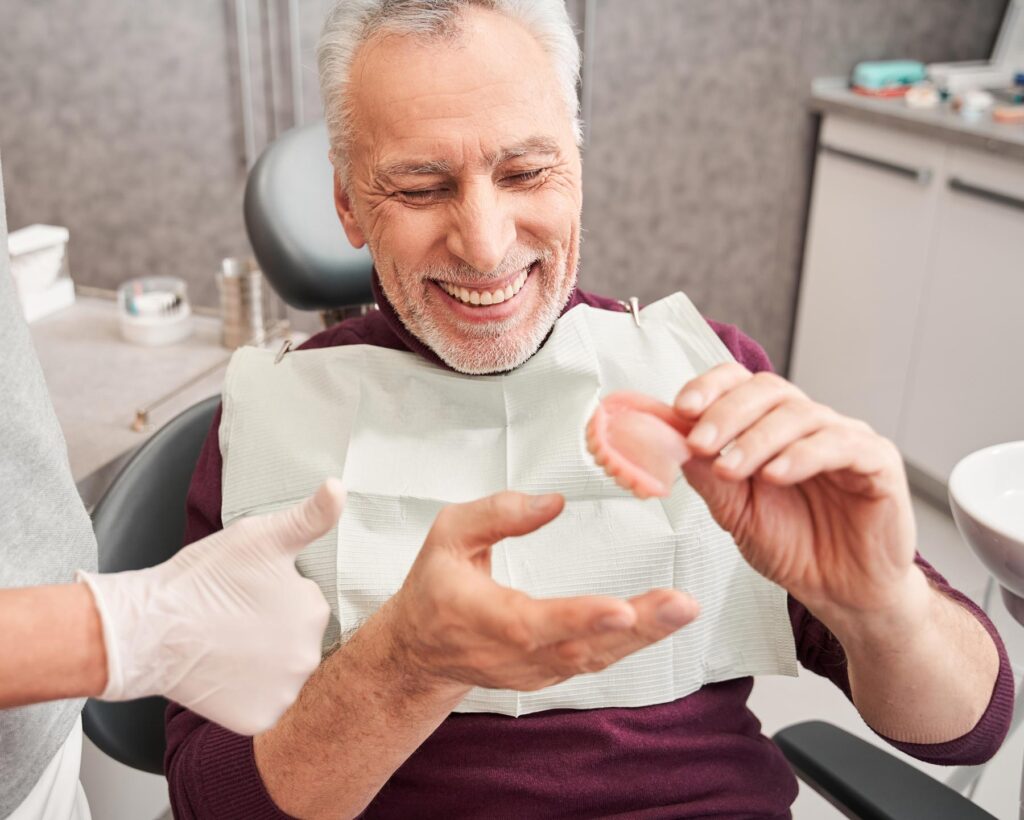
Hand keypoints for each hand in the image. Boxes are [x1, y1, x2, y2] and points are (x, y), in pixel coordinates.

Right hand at [79, 479, 341, 735]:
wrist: (149, 629)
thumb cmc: (203, 579)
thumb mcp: (260, 536)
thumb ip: (309, 517)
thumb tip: (338, 486)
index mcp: (314, 610)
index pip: (304, 602)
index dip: (274, 595)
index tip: (245, 593)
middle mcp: (310, 656)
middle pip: (297, 639)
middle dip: (273, 629)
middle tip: (233, 619)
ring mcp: (285, 692)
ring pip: (282, 672)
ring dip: (263, 662)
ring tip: (226, 645)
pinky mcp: (259, 720)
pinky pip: (263, 705)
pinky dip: (247, 694)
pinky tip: (223, 674)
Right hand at [386, 492, 698, 692]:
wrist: (420, 651)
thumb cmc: (434, 588)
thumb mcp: (448, 535)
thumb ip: (496, 514)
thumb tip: (553, 502)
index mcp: (481, 617)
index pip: (533, 623)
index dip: (578, 618)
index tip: (621, 608)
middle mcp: (512, 653)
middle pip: (579, 647)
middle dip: (636, 628)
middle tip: (680, 604)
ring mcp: (533, 670)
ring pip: (595, 658)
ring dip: (644, 636)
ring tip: (683, 608)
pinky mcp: (550, 673)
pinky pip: (595, 661)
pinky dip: (632, 643)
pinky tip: (663, 621)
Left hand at [674, 364, 918, 622]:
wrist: (841, 593)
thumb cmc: (793, 547)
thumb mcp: (735, 513)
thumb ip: (707, 476)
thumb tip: (670, 440)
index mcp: (770, 426)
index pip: (740, 382)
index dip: (710, 387)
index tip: (680, 408)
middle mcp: (808, 424)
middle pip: (768, 390)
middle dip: (726, 413)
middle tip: (700, 442)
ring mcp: (846, 438)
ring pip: (800, 414)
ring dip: (757, 439)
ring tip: (730, 467)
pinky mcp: (879, 462)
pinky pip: (843, 444)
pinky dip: (803, 455)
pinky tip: (775, 474)